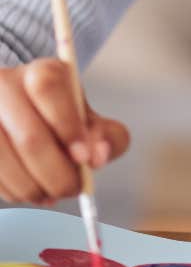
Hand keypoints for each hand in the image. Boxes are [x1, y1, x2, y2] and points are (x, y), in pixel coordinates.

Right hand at [0, 58, 129, 203]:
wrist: (19, 112)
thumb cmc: (59, 116)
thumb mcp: (86, 117)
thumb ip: (104, 135)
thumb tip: (98, 158)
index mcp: (41, 72)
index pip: (49, 89)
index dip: (68, 126)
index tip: (84, 158)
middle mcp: (4, 86)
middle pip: (29, 136)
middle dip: (57, 173)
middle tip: (74, 189)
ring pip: (4, 160)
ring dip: (33, 188)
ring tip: (53, 195)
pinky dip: (13, 191)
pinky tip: (30, 192)